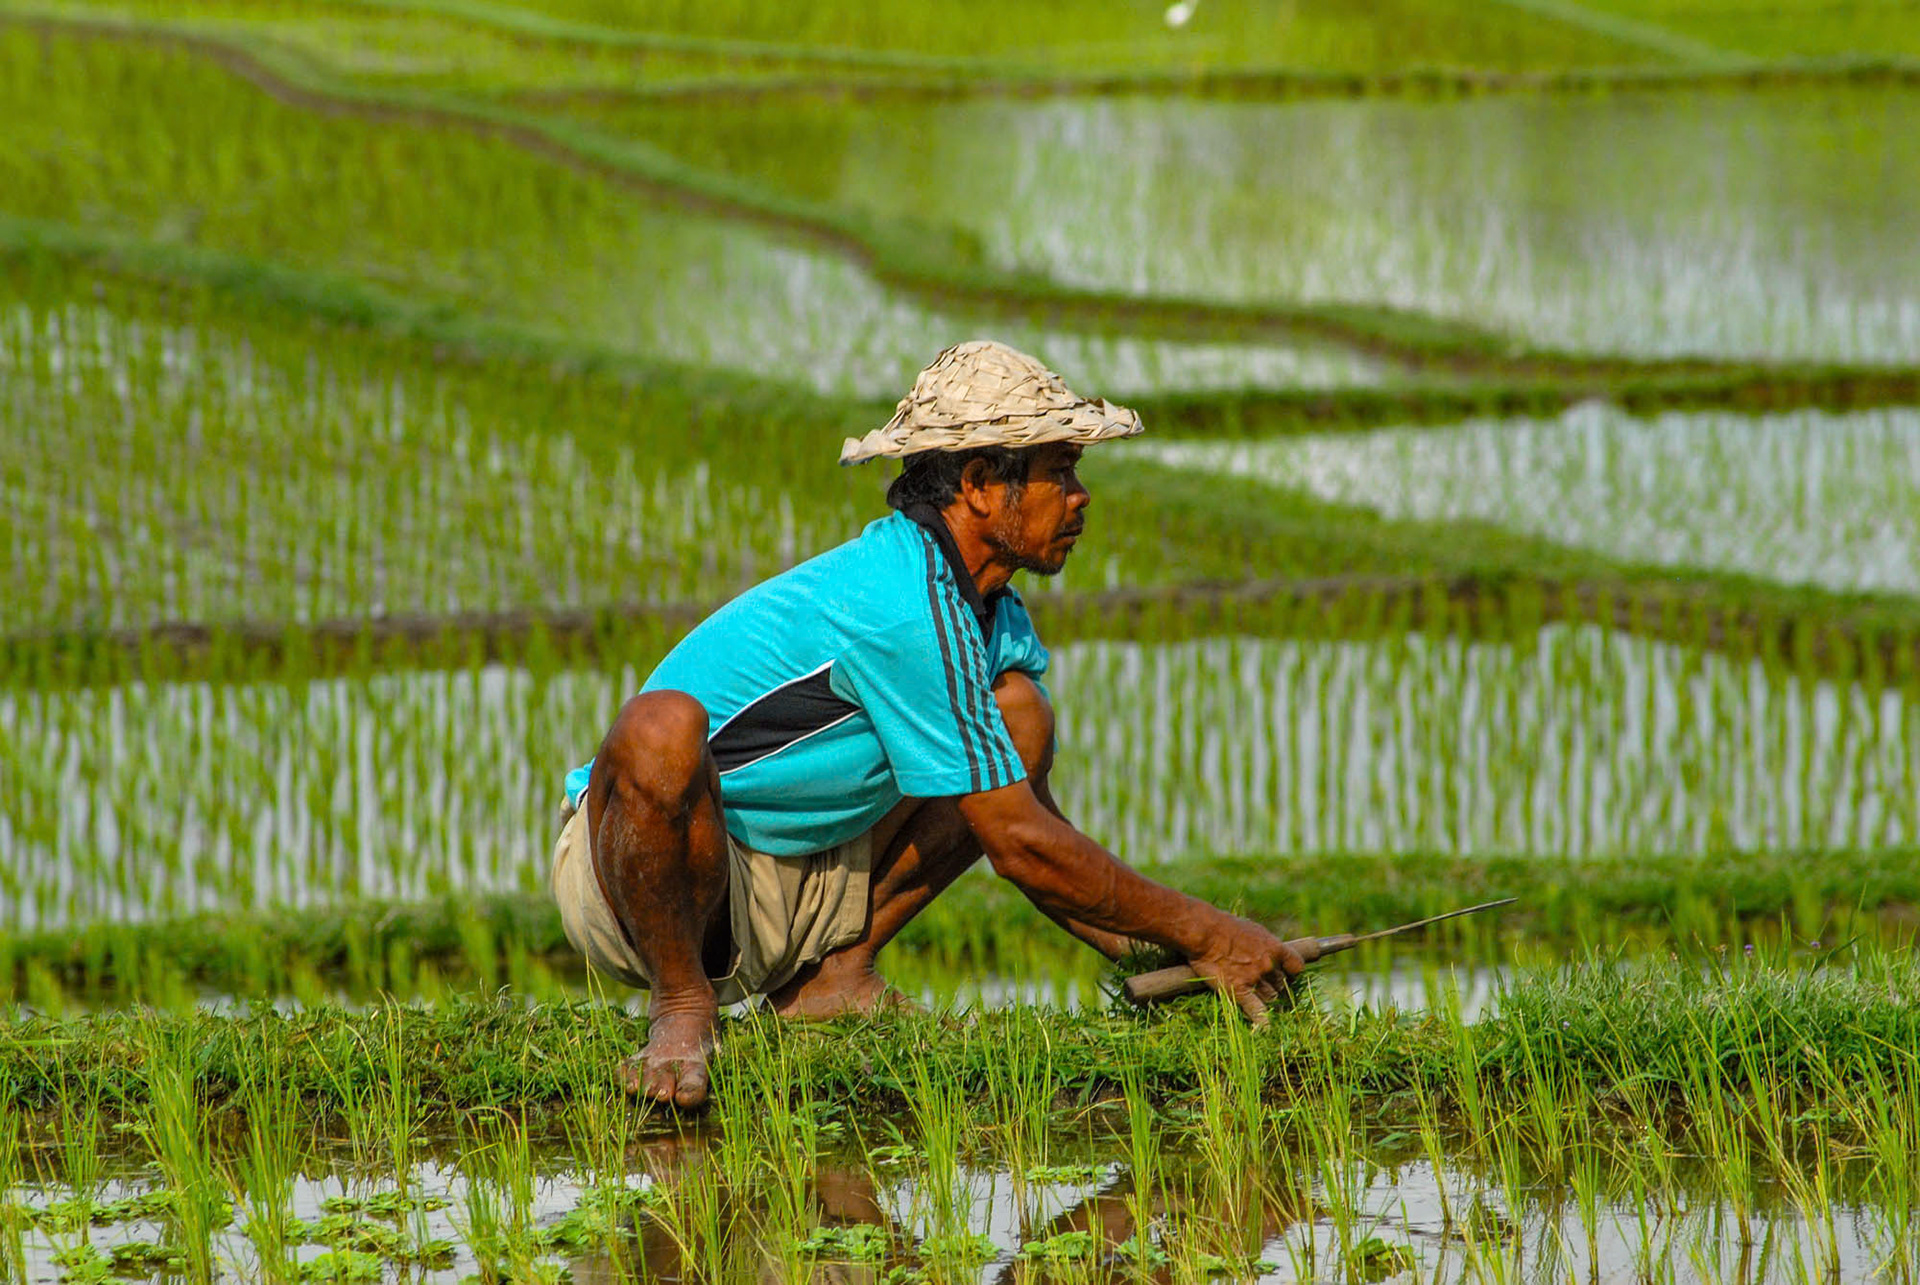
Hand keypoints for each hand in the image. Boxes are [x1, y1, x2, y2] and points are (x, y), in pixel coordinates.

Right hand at [1187, 914, 1304, 1025]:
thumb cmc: (1223, 926)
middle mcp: (1269, 965)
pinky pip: (1257, 1011)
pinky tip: (1265, 1029)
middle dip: (1275, 987)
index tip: (1286, 975)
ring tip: (1258, 1001)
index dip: (1292, 973)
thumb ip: (1262, 944)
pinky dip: (1262, 1022)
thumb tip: (1265, 950)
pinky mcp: (1240, 991)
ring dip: (1266, 1000)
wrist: (1205, 933)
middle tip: (1266, 989)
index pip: (1296, 966)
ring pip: (1270, 997)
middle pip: (1281, 984)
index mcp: (1274, 947)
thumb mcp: (1251, 929)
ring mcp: (1255, 979)